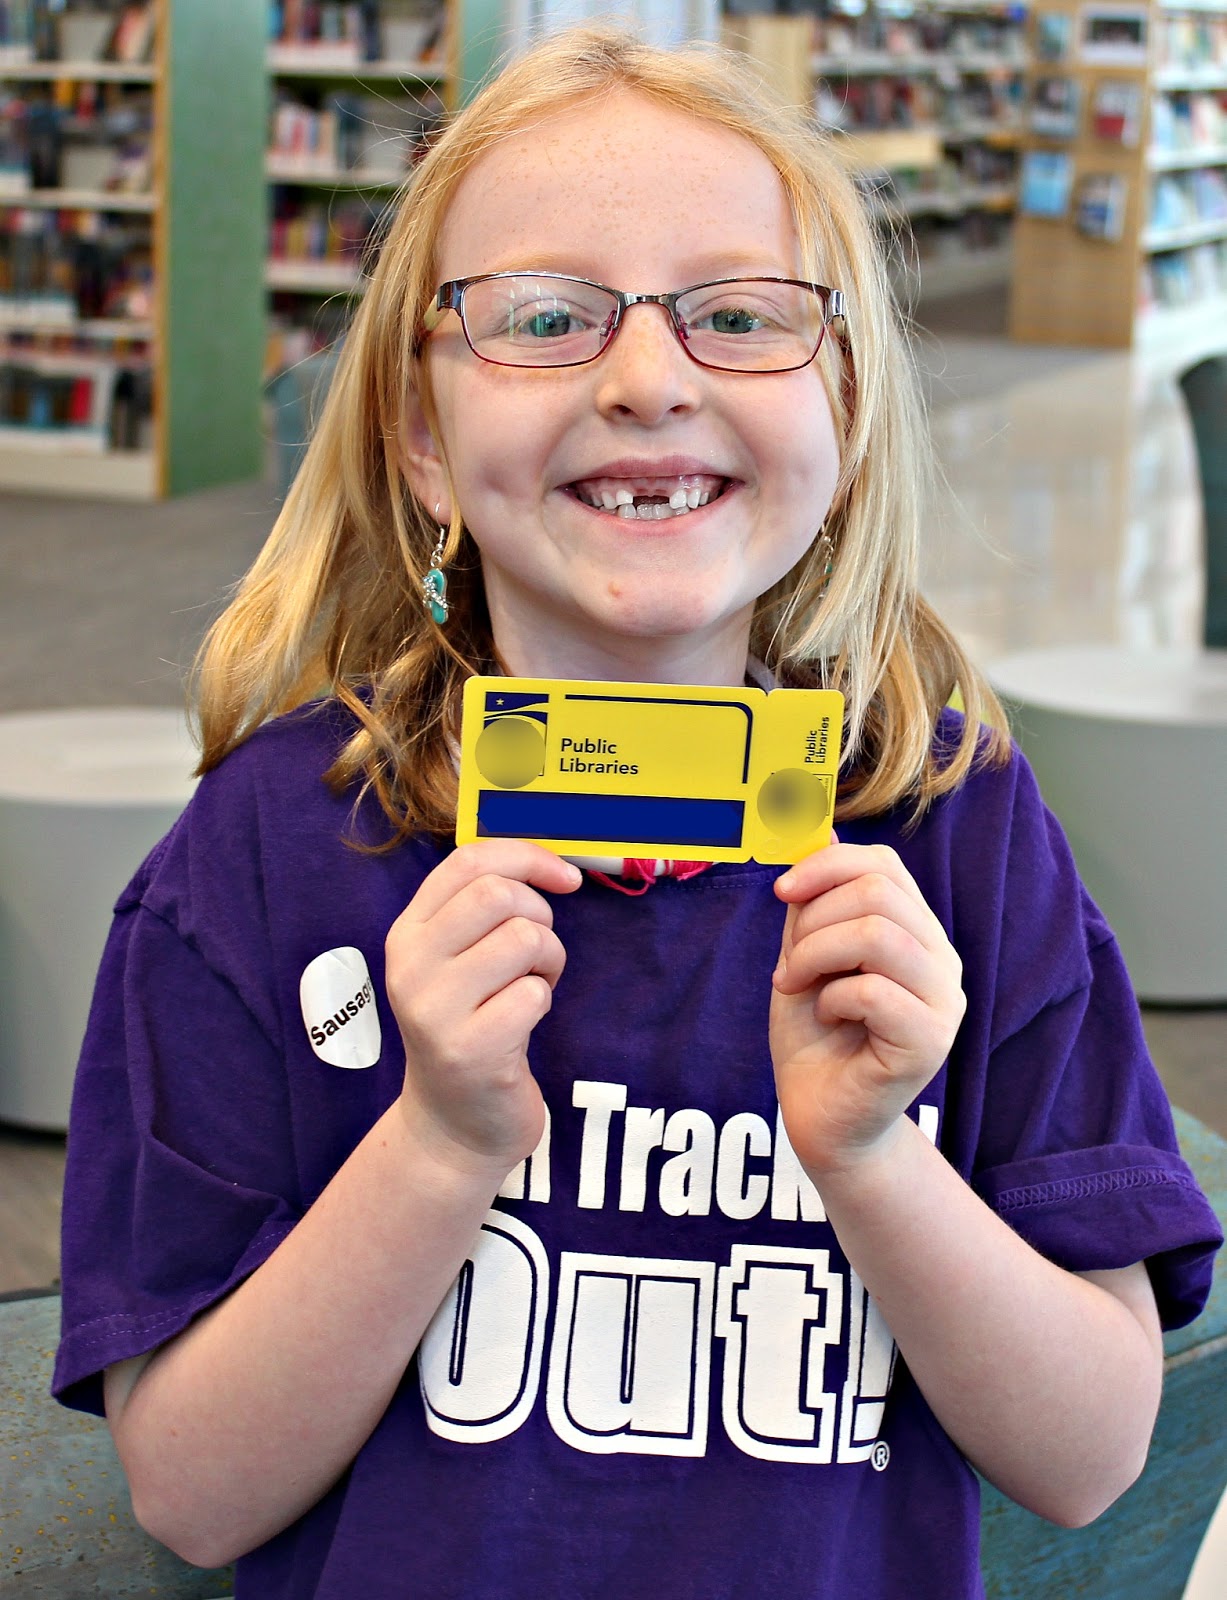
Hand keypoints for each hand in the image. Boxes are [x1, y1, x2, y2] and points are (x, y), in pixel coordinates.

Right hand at [385, 840, 581, 1176]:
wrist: (453, 1124)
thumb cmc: (471, 1026)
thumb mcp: (458, 961)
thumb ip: (483, 910)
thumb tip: (554, 866)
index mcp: (407, 932)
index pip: (467, 862)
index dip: (527, 857)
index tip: (565, 878)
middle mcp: (410, 966)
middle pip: (498, 895)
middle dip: (540, 915)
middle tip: (540, 952)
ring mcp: (434, 1010)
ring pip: (523, 939)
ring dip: (549, 959)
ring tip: (533, 985)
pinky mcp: (469, 1050)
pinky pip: (534, 994)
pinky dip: (544, 1000)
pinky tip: (524, 1023)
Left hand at [769, 838, 964, 1179]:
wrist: (821, 1116)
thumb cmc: (815, 1036)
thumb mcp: (805, 956)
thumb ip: (814, 904)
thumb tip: (818, 831)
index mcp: (916, 931)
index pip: (884, 865)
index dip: (826, 866)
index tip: (781, 892)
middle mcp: (942, 959)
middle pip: (879, 891)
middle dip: (813, 918)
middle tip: (787, 965)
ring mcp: (944, 1000)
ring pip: (878, 934)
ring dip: (816, 955)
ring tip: (796, 987)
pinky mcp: (931, 1041)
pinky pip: (873, 990)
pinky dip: (832, 998)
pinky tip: (828, 1019)